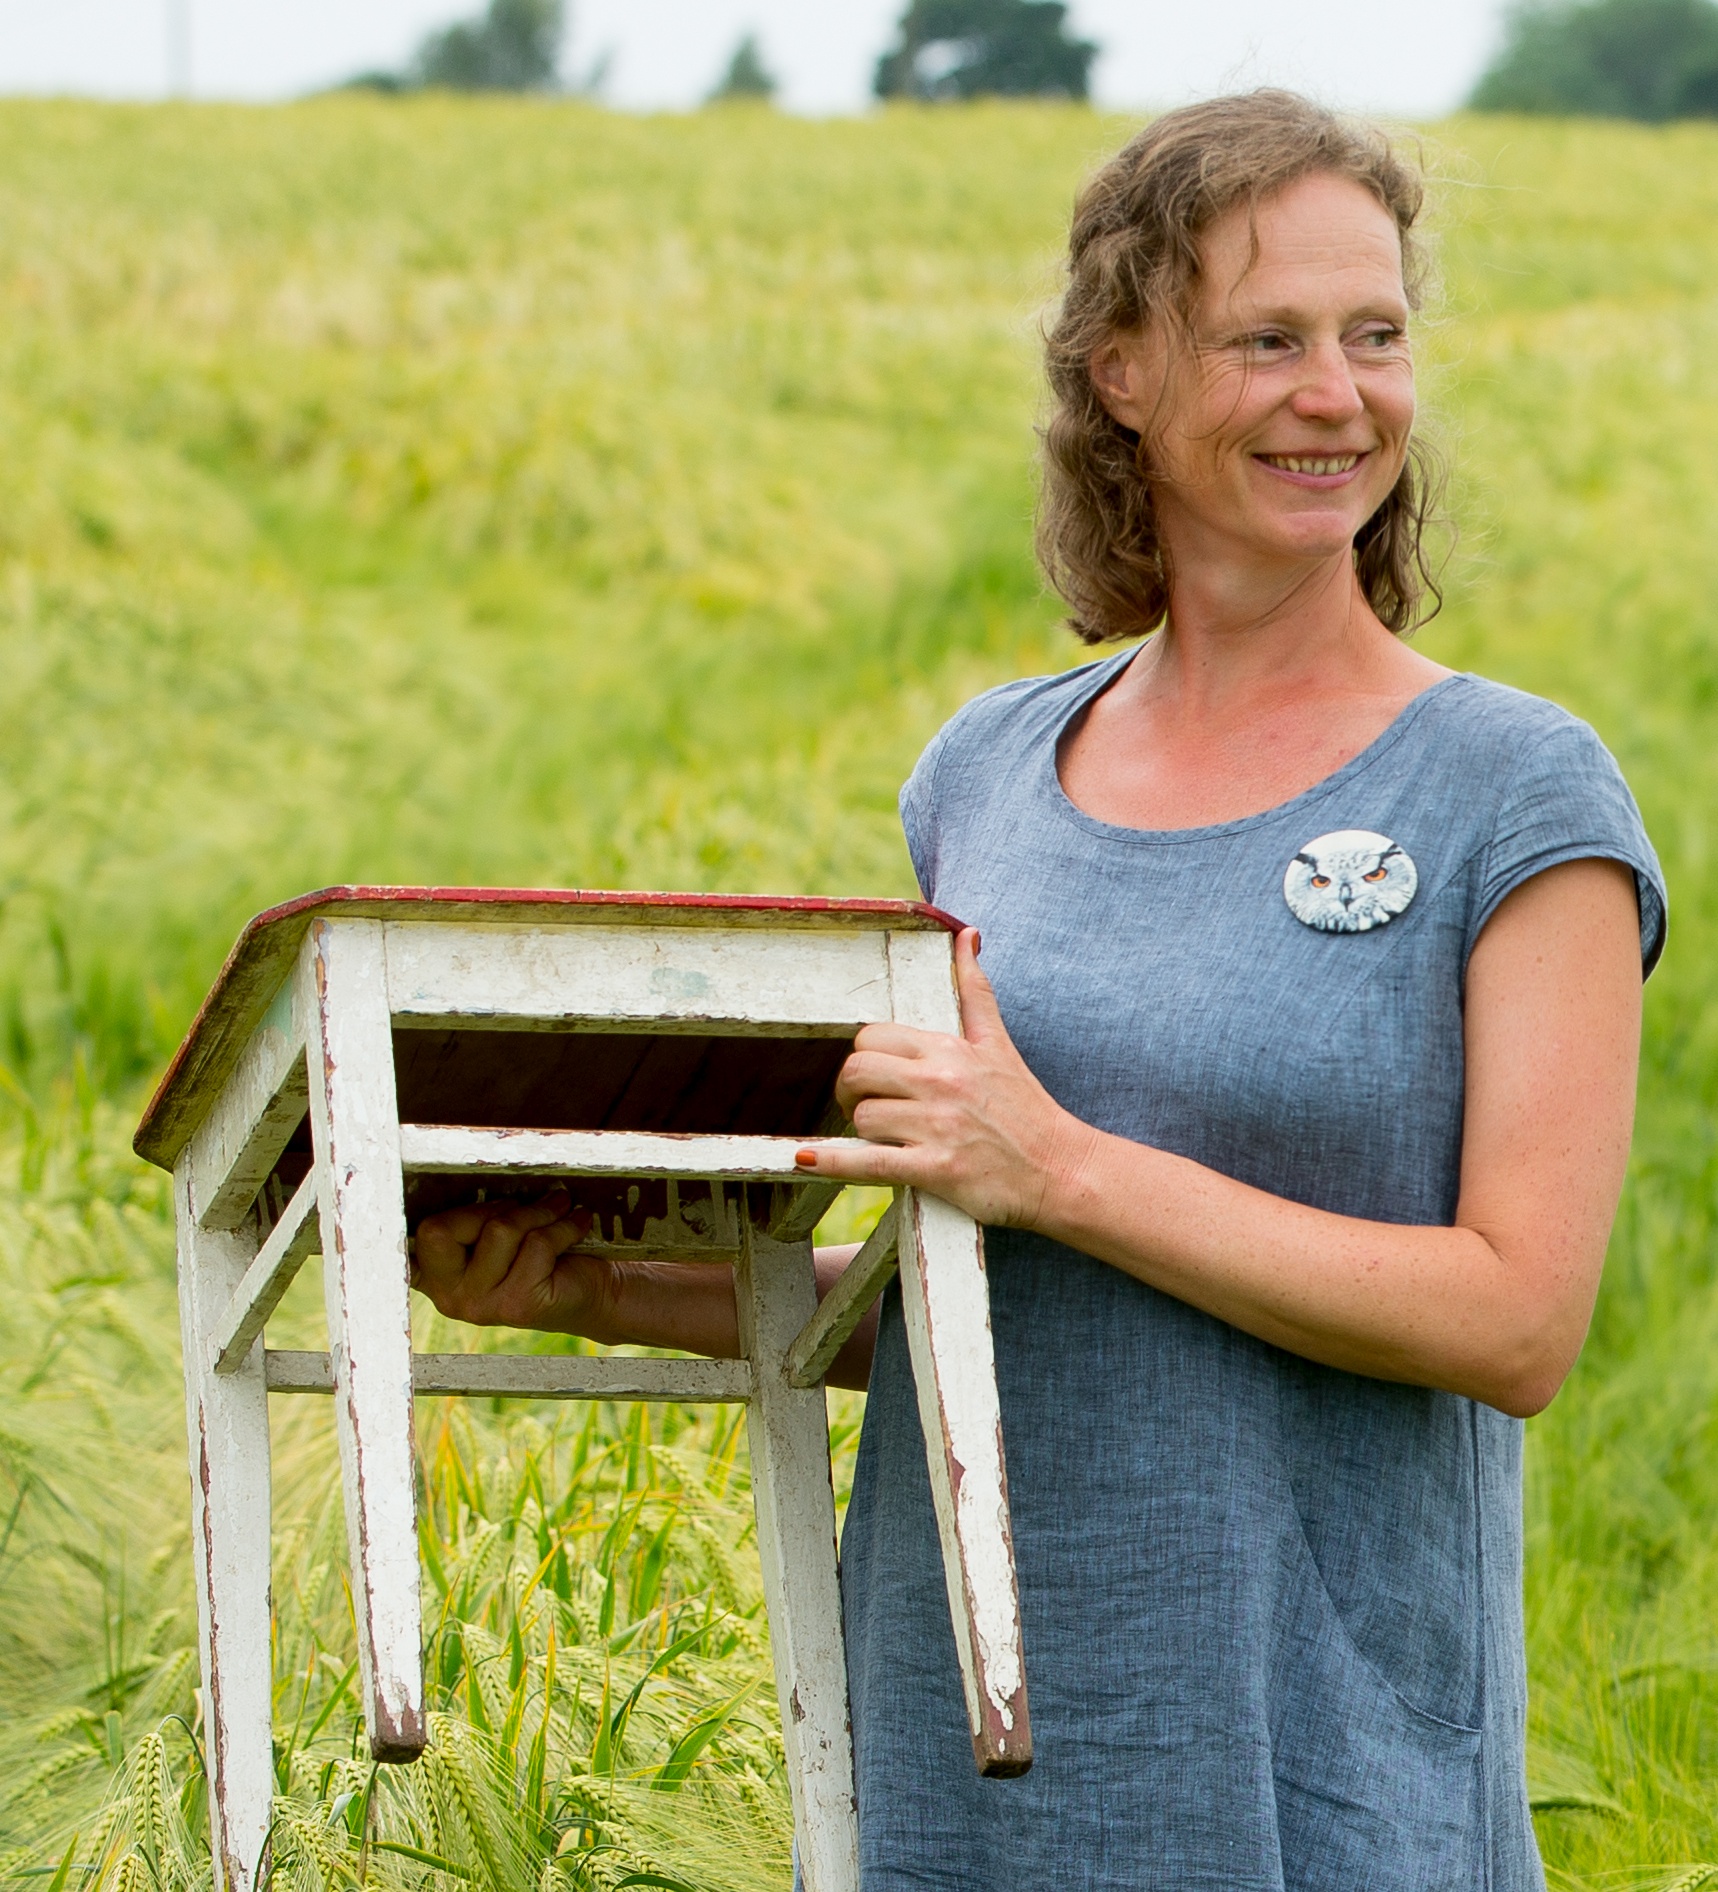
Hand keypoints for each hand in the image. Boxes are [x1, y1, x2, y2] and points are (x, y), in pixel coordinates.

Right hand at [413, 1189, 610, 1334]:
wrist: (597, 1292)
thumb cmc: (546, 1252)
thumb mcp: (500, 1230)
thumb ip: (477, 1213)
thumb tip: (480, 1168)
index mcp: (434, 1275)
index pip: (409, 1237)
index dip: (402, 1218)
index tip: (401, 1192)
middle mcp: (447, 1296)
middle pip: (440, 1230)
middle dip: (490, 1207)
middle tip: (525, 1205)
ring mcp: (479, 1306)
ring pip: (498, 1231)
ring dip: (538, 1211)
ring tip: (561, 1204)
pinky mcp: (517, 1306)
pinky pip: (536, 1244)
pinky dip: (565, 1225)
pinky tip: (578, 1221)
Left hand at [797, 928, 1097, 1227]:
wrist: (1062, 1168)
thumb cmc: (1026, 1108)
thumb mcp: (998, 1042)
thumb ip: (974, 990)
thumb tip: (967, 936)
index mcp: (949, 1048)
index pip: (872, 1037)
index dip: (863, 1058)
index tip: (873, 1078)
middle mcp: (940, 1082)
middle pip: (857, 1071)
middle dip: (849, 1090)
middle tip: (860, 1105)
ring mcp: (936, 1126)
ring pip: (861, 1117)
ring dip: (861, 1131)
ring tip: (883, 1137)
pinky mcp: (935, 1169)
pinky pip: (867, 1161)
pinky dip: (830, 1162)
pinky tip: (804, 1160)